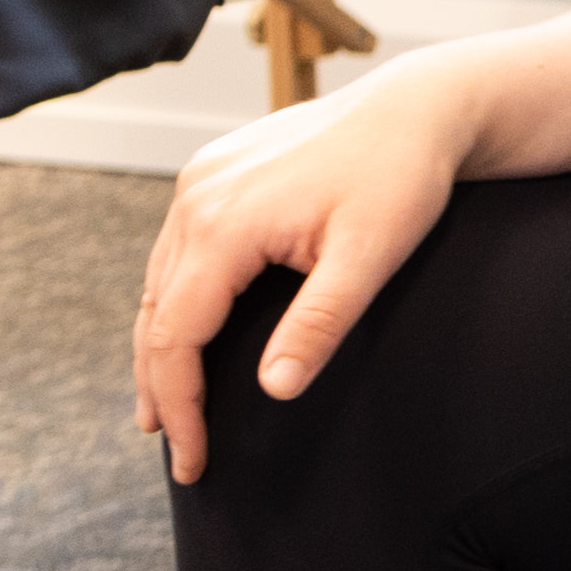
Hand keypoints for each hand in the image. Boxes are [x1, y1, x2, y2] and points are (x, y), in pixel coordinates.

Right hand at [133, 69, 469, 481]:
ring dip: (160, 348)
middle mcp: (196, 199)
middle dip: (162, 388)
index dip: (182, 405)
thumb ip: (319, 324)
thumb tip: (272, 390)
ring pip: (158, 283)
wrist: (415, 109)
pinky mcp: (212, 174)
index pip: (177, 336)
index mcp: (224, 224)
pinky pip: (176, 253)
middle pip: (156, 313)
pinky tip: (186, 335)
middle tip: (177, 452)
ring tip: (167, 409)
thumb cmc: (402, 179)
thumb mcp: (370, 259)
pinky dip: (175, 304)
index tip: (195, 461)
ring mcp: (199, 182)